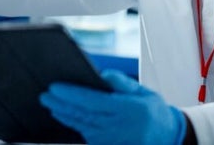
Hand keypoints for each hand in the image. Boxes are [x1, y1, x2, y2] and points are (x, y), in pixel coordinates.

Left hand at [40, 69, 187, 144]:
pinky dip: (73, 124)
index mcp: (125, 110)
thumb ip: (122, 84)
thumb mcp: (143, 92)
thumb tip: (103, 75)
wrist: (168, 137)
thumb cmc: (154, 112)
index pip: (91, 101)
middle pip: (81, 114)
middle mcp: (116, 127)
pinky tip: (64, 115)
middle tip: (44, 94)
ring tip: (50, 103)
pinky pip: (86, 134)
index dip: (70, 94)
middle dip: (60, 104)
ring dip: (63, 114)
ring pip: (80, 125)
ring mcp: (110, 139)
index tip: (54, 87)